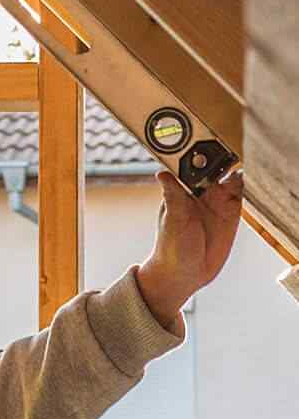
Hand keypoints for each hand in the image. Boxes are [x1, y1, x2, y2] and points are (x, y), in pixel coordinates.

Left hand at [135, 166, 243, 326]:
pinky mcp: (232, 212)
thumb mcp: (173, 220)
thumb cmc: (171, 245)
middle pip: (216, 167)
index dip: (201, 154)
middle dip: (224, 159)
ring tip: (247, 169)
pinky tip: (255, 183)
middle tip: (233, 155)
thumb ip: (173, 196)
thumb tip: (162, 174)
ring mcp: (218, 200)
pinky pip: (243, 195)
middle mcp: (201, 190)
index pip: (193, 164)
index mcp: (182, 187)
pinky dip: (250, 188)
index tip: (210, 148)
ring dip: (239, 172)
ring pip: (232, 179)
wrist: (186, 271)